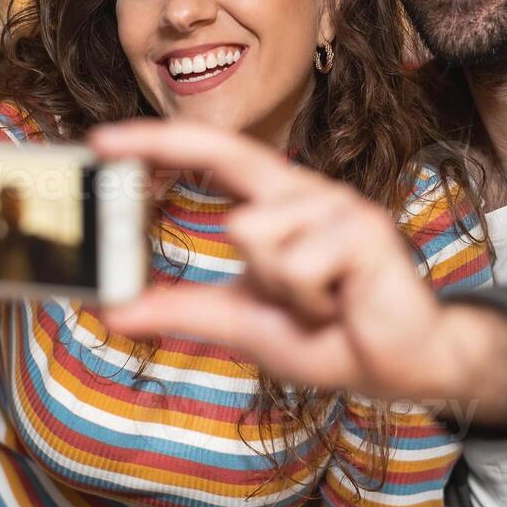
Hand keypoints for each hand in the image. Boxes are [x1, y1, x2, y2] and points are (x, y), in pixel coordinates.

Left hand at [90, 120, 506, 427]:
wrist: (404, 367)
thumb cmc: (331, 335)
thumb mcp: (242, 321)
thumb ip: (182, 310)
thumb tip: (115, 310)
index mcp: (280, 205)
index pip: (217, 155)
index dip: (161, 141)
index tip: (102, 139)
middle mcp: (308, 192)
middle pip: (228, 160)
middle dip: (162, 149)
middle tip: (105, 153)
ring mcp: (338, 206)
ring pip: (252, 233)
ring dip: (277, 290)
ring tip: (318, 304)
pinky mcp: (362, 230)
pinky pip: (293, 265)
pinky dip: (307, 302)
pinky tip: (340, 306)